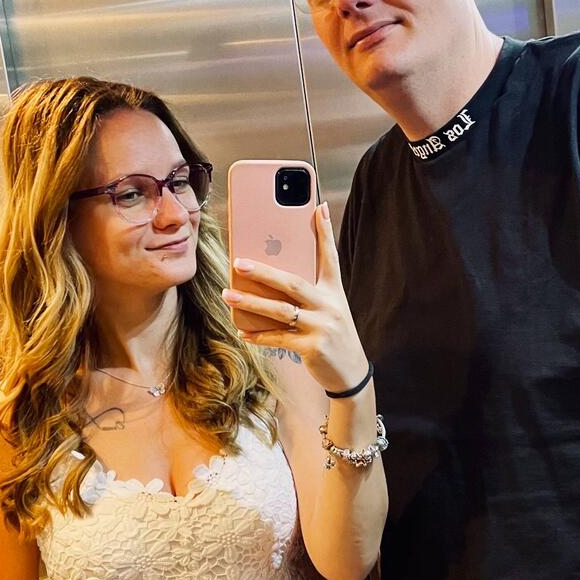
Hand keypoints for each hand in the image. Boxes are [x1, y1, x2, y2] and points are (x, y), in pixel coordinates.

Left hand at [223, 202, 368, 395]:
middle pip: (293, 282)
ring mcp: (321, 326)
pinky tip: (241, 330)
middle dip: (263, 271)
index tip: (318, 207)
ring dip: (251, 302)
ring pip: (280, 310)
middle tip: (238, 262)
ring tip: (228, 294)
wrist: (351, 372)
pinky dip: (258, 334)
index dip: (325, 231)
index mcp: (334, 291)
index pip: (329, 256)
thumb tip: (280, 269)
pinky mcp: (312, 348)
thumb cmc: (333, 334)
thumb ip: (311, 289)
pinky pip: (278, 337)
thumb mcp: (331, 307)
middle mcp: (329, 305)